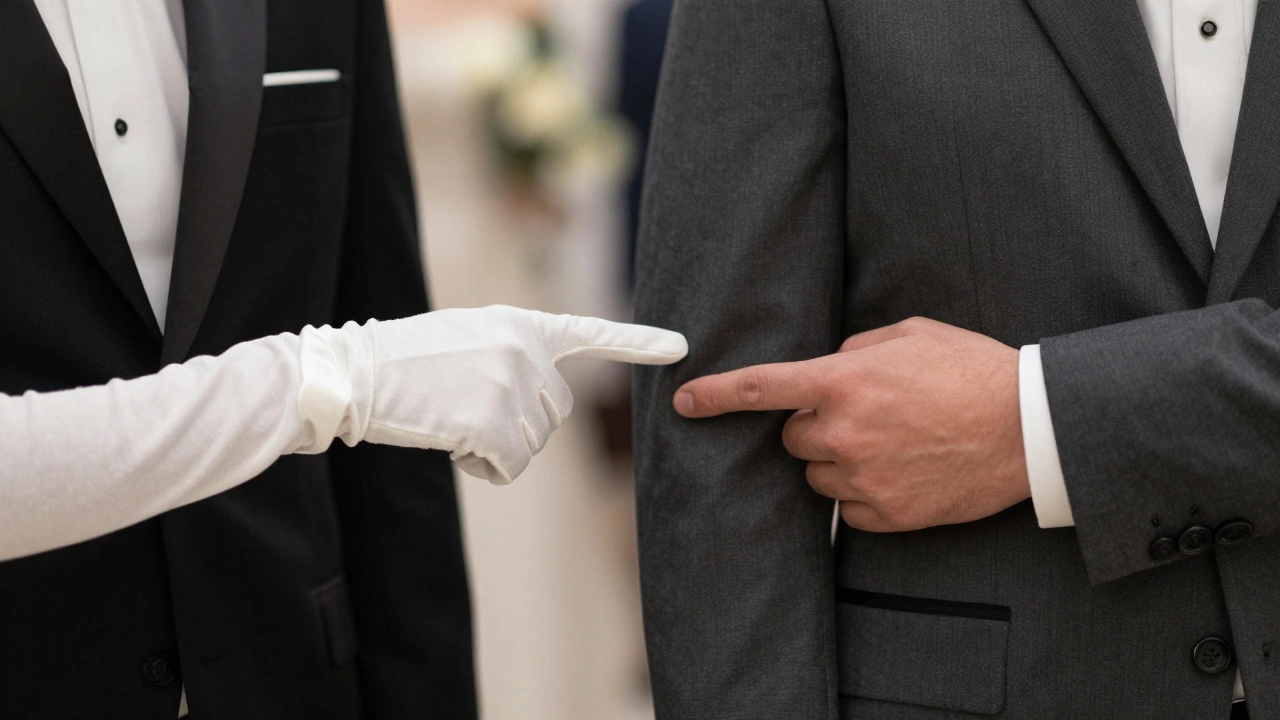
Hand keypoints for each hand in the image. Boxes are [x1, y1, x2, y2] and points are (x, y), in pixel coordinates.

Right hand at [299, 305, 687, 483]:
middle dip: (518, 426)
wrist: (355, 373)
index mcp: (520, 324)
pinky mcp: (494, 423)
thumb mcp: (468, 339)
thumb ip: (512, 357)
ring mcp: (512, 386)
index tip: (680, 348)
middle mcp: (525, 351)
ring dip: (495, 447)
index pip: (589, 332)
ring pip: (532, 445)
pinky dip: (482, 466)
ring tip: (450, 417)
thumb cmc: (403, 361)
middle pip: (554, 414)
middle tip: (465, 410)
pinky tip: (449, 440)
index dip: (637, 342)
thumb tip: (545, 407)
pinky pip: (508, 467)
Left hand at [673, 317, 1027, 530]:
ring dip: (840, 461)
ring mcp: (864, 478)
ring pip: (819, 476)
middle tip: (866, 415)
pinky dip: (866, 493)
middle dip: (815, 426)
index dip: (716, 395)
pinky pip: (850, 509)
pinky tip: (906, 470)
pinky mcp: (887, 515)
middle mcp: (843, 432)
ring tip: (896, 443)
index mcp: (842, 381)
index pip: (760, 389)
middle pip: (793, 438)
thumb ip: (853, 350)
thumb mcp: (909, 335)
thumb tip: (826, 369)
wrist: (1029, 426)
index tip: (685, 401)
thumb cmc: (971, 371)